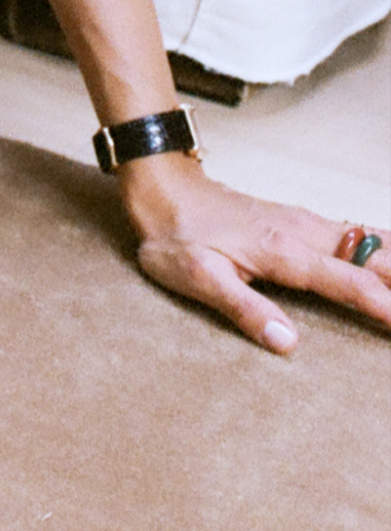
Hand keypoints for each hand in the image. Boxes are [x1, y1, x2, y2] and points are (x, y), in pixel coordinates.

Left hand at [119, 152, 390, 351]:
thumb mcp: (196, 277)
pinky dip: (387, 245)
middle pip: (374, 257)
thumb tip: (288, 343)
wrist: (163, 188)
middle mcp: (303, 232)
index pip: (349, 282)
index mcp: (283, 251)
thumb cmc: (176, 236)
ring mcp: (305, 223)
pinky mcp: (303, 220)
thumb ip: (243, 308)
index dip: (384, 306)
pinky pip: (358, 231)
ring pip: (371, 241)